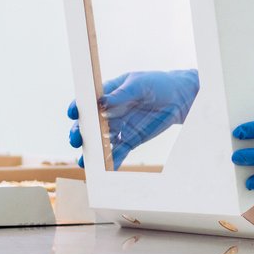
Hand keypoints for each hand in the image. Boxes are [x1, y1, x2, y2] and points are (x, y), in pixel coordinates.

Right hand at [67, 69, 199, 169]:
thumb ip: (121, 94)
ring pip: (100, 142)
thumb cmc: (157, 84)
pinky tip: (105, 169)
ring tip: (86, 162)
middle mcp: (108, 113)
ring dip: (92, 152)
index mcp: (107, 94)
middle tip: (77, 140)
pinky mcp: (130, 140)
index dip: (78, 108)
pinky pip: (118, 152)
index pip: (87, 102)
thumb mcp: (140, 84)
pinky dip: (111, 161)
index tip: (73, 114)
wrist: (180, 98)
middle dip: (80, 133)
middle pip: (89, 125)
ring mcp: (118, 127)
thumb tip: (100, 102)